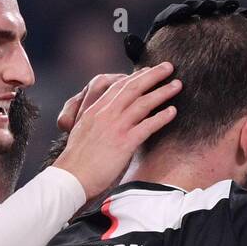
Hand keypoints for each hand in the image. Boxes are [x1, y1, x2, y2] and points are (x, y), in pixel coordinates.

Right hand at [53, 63, 179, 201]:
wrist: (70, 178)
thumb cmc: (75, 162)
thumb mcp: (81, 133)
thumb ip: (96, 123)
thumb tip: (106, 123)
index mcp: (94, 111)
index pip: (118, 86)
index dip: (135, 76)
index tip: (148, 70)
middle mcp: (106, 114)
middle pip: (133, 87)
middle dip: (153, 75)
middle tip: (168, 67)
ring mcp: (115, 127)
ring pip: (143, 103)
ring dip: (162, 92)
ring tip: (176, 86)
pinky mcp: (124, 143)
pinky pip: (147, 125)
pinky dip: (161, 117)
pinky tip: (172, 112)